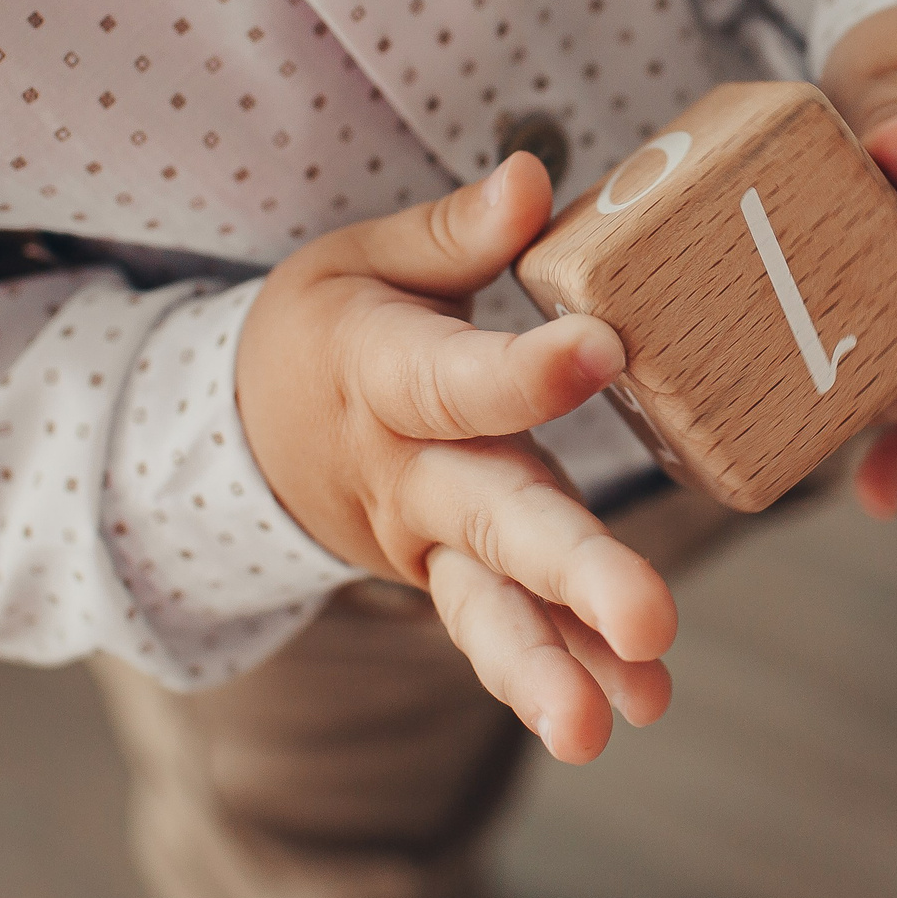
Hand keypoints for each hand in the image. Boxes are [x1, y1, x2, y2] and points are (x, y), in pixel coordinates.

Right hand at [235, 153, 677, 762]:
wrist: (248, 432)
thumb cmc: (334, 325)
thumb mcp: (368, 258)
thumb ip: (457, 232)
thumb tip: (533, 178)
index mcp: (382, 373)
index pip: (458, 378)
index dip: (527, 369)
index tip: (603, 348)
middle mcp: (408, 472)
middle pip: (493, 523)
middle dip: (572, 574)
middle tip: (648, 619)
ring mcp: (428, 542)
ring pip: (488, 609)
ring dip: (555, 669)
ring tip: (618, 719)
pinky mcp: (449, 581)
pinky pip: (497, 634)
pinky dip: (559, 676)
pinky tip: (631, 707)